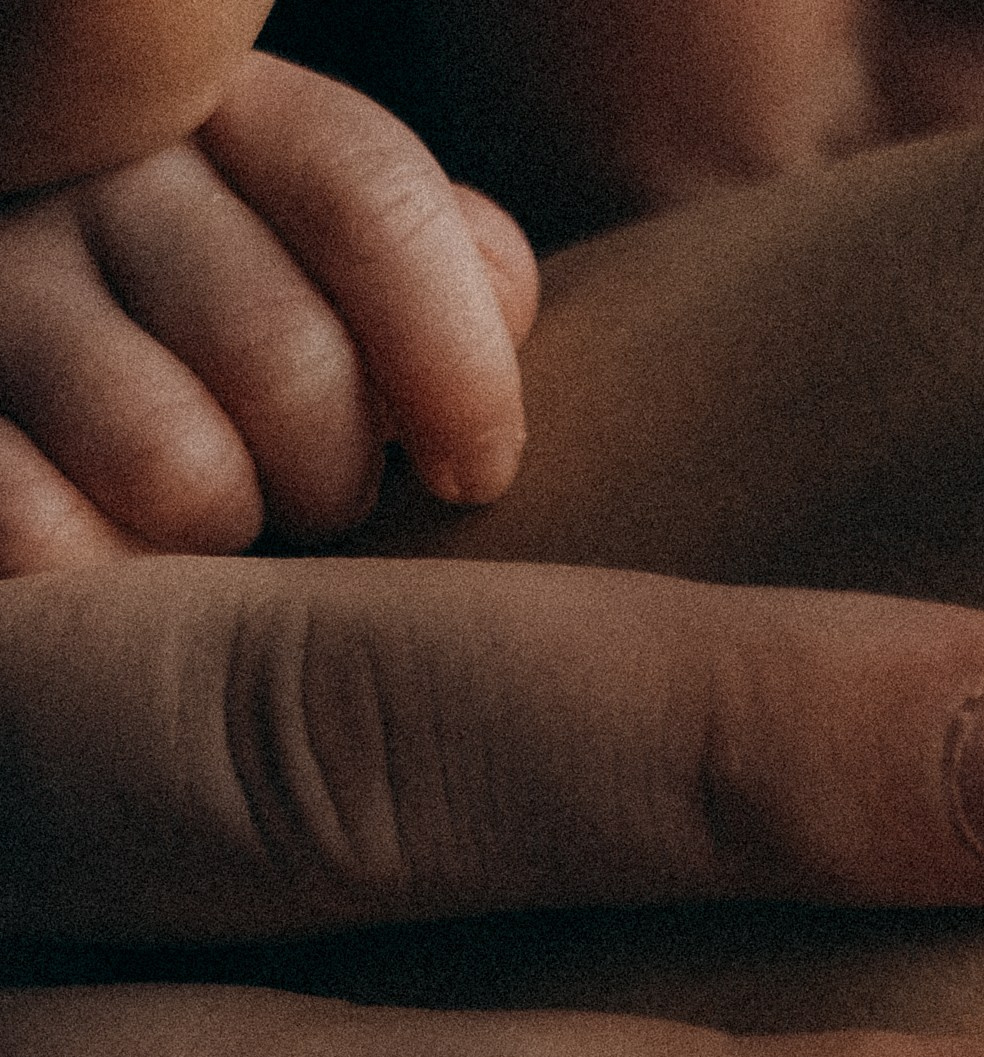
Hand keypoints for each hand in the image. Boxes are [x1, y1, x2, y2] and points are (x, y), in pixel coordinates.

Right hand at [0, 55, 537, 564]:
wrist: (55, 397)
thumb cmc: (249, 361)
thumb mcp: (346, 278)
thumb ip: (429, 274)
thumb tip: (498, 302)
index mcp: (222, 115)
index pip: (370, 199)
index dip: (455, 364)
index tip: (478, 474)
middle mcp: (92, 169)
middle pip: (280, 351)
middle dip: (334, 472)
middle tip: (321, 500)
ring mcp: (1, 284)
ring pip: (172, 462)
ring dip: (228, 531)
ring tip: (222, 522)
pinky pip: (41, 526)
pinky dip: (112, 578)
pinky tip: (132, 567)